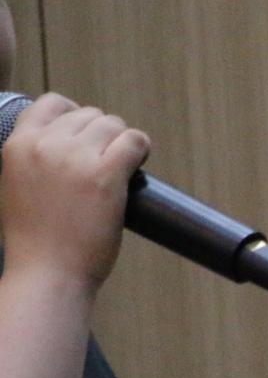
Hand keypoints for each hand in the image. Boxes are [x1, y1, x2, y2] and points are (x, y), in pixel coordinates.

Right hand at [0, 93, 148, 287]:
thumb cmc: (36, 240)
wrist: (47, 274)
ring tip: (119, 170)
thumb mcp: (15, 186)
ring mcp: (75, 158)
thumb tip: (68, 142)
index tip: (87, 136)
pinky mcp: (105, 174)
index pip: (52, 103)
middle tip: (105, 165)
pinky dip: (142, 149)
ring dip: (123, 144)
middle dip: (104, 137)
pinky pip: (136, 140)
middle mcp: (44, 145)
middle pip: (91, 115)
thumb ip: (35, 159)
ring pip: (115, 125)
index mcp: (17, 146)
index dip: (76, 115)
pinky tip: (137, 165)